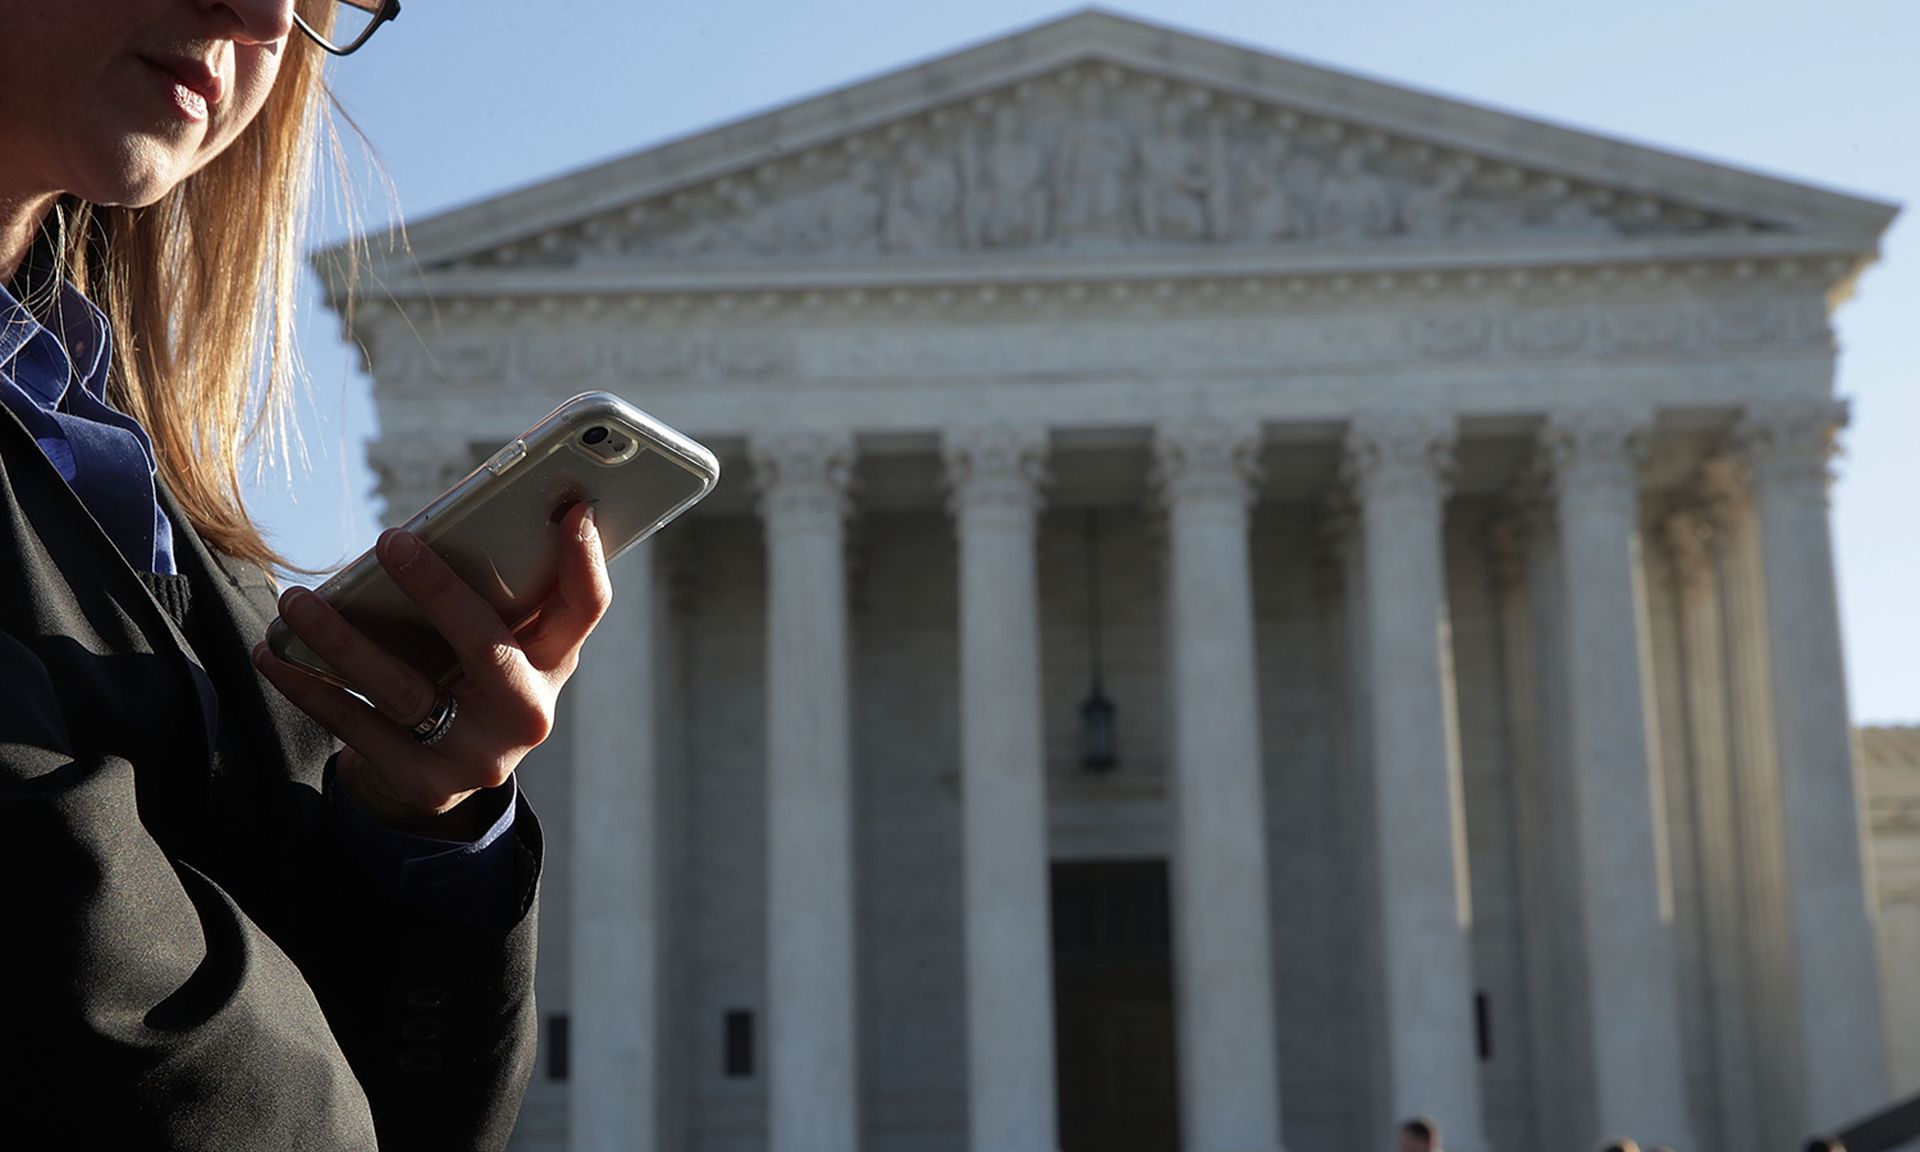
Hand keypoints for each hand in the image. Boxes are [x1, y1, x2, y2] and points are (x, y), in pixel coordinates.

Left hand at [253, 502, 611, 838]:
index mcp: (553, 663)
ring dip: (343, 641)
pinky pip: (356, 727)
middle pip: (487, 646)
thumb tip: (439, 524)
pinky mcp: (423, 782)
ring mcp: (477, 754)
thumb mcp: (497, 642)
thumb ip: (489, 593)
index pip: (585, 607)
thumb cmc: (464, 676)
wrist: (439, 773)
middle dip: (439, 591)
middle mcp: (527, 712)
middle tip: (391, 542)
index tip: (570, 509)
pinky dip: (310, 687)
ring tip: (297, 603)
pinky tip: (274, 656)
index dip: (584, 559)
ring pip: (403, 690)